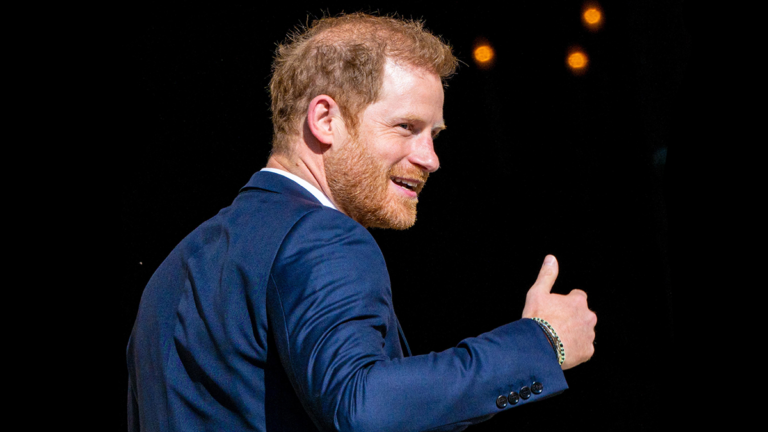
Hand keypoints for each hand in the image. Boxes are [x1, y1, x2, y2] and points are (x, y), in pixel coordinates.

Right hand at [522, 255, 595, 369]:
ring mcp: (589, 335)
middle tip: (555, 325)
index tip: (556, 309)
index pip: (578, 297)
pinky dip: (575, 349)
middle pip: (583, 315)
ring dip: (575, 334)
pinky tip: (562, 350)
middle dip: (573, 319)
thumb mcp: (537, 293)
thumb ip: (547, 275)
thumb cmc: (537, 318)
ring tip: (557, 339)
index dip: (567, 302)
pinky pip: (584, 349)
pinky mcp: (588, 352)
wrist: (538, 346)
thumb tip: (551, 258)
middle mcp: (588, 316)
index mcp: (578, 301)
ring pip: (584, 332)